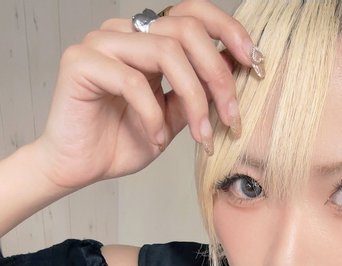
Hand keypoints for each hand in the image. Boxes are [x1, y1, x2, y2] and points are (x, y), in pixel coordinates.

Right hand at [33, 0, 259, 190]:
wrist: (79, 167)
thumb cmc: (120, 141)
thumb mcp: (172, 120)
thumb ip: (195, 94)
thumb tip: (232, 70)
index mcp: (147, 39)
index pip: (192, 14)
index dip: (228, 30)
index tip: (254, 63)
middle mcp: (125, 33)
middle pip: (186, 30)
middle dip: (218, 76)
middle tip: (232, 118)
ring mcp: (101, 43)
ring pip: (165, 51)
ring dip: (194, 98)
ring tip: (201, 135)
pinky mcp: (80, 62)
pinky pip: (132, 80)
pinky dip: (152, 114)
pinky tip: (155, 138)